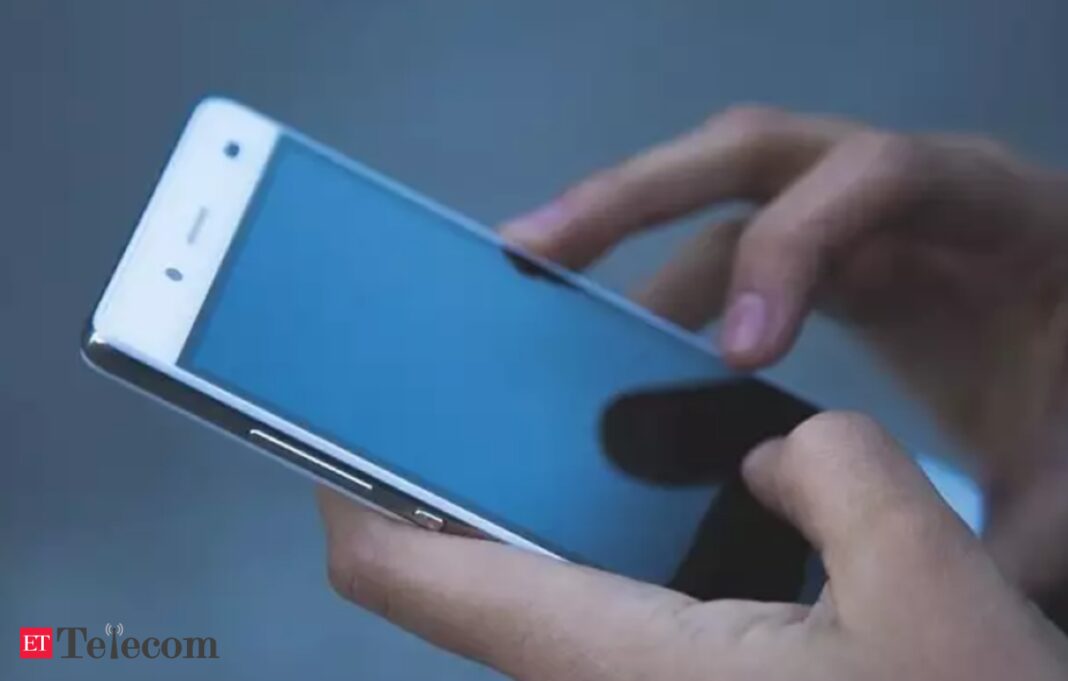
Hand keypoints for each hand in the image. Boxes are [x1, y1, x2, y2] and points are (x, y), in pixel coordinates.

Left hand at [319, 413, 1067, 679]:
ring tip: (587, 411)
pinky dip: (615, 544)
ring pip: (545, 591)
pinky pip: (610, 610)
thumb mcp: (926, 584)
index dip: (353, 489)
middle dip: (465, 470)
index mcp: (616, 659)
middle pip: (469, 575)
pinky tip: (676, 492)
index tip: (339, 416)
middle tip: (488, 376)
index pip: (409, 576)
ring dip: (551, 502)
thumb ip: (840, 473)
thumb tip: (778, 455)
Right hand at [501, 106, 1067, 599]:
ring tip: (535, 279)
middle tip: (536, 250)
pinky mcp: (820, 245)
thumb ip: (1009, 531)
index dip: (794, 245)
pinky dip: (660, 279)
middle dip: (638, 195)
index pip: (877, 177)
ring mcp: (851, 208)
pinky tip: (612, 332)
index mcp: (988, 208)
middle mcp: (901, 186)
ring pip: (720, 193)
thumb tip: (922, 619)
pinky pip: (725, 242)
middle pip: (755, 152)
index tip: (735, 358)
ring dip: (623, 229)